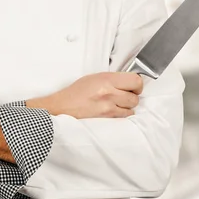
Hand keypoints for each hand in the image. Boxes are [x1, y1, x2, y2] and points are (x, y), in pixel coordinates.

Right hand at [28, 72, 143, 118]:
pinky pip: (123, 118)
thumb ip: (112, 79)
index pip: (135, 80)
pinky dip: (121, 116)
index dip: (137, 85)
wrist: (61, 108)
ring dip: (126, 107)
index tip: (133, 87)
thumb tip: (128, 83)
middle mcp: (109, 92)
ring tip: (115, 105)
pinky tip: (112, 112)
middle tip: (123, 96)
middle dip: (132, 97)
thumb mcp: (94, 78)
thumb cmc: (76, 93)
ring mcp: (108, 108)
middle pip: (135, 97)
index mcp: (106, 79)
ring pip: (131, 109)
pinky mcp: (106, 120)